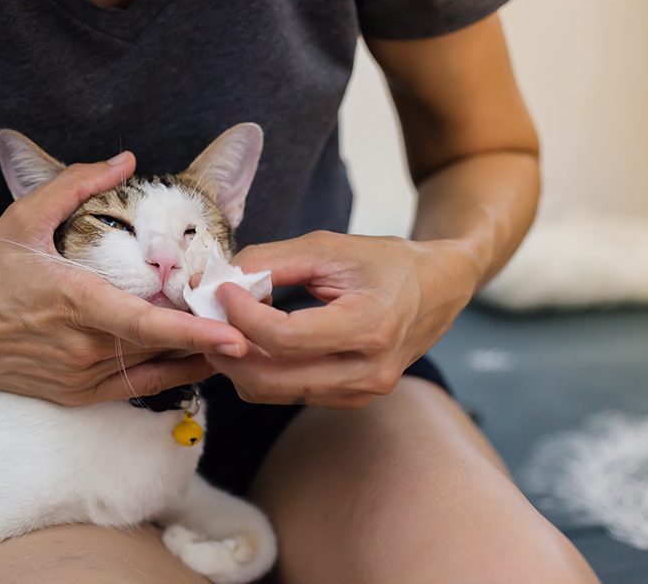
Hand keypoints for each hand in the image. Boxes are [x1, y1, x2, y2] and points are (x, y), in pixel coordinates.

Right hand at [0, 153, 247, 404]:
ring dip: (193, 360)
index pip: (144, 324)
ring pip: (151, 374)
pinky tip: (192, 359)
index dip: (194, 332)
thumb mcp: (21, 220)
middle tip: (252, 323)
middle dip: (209, 340)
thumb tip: (125, 158)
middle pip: (159, 350)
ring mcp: (78, 378)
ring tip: (234, 343)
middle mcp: (80, 348)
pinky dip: (165, 374)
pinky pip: (132, 390)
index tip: (235, 335)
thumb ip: (75, 184)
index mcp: (73, 303)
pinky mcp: (74, 395)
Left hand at [205, 231, 479, 407]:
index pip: (285, 338)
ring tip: (229, 323)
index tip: (223, 289)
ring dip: (239, 361)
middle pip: (270, 379)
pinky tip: (257, 339)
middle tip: (209, 315)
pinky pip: (287, 393)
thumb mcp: (327, 247)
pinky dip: (261, 369)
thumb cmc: (384, 262)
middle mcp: (370, 370)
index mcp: (371, 326)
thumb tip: (216, 278)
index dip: (242, 315)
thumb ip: (270, 261)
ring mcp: (361, 392)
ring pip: (272, 392)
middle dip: (227, 348)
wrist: (438, 288)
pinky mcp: (350, 399)